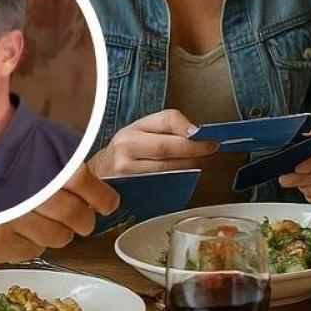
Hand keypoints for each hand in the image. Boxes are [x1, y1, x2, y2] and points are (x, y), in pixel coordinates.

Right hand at [0, 165, 118, 263]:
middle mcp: (23, 193)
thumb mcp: (22, 159)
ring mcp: (9, 221)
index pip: (81, 181)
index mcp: (33, 166)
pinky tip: (24, 232)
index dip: (101, 196)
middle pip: (73, 214)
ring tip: (52, 225)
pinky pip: (36, 250)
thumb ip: (55, 167)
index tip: (108, 204)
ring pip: (58, 236)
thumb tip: (93, 186)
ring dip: (62, 234)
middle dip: (85, 220)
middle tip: (85, 220)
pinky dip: (36, 243)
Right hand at [87, 108, 218, 176]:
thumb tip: (197, 133)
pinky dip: (177, 182)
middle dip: (194, 150)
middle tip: (210, 150)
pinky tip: (184, 177)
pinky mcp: (130, 190)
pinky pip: (160, 186)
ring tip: (199, 162)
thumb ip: (169, 128)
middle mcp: (126, 148)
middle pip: (167, 147)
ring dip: (189, 166)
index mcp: (133, 129)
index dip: (189, 128)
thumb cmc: (127, 151)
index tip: (206, 136)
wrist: (99, 175)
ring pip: (166, 169)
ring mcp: (126, 172)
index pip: (166, 120)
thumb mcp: (143, 131)